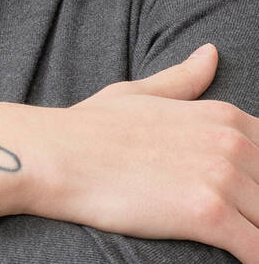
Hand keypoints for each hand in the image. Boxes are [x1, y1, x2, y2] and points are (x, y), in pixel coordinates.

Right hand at [22, 44, 258, 261]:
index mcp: (221, 116)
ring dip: (258, 234)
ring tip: (241, 242)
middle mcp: (230, 143)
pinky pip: (258, 251)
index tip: (247, 197)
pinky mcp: (208, 215)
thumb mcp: (140, 93)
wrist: (56, 155)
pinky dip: (255, 259)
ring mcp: (221, 177)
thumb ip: (183, 79)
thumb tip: (211, 52)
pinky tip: (238, 259)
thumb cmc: (91, 126)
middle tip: (240, 219)